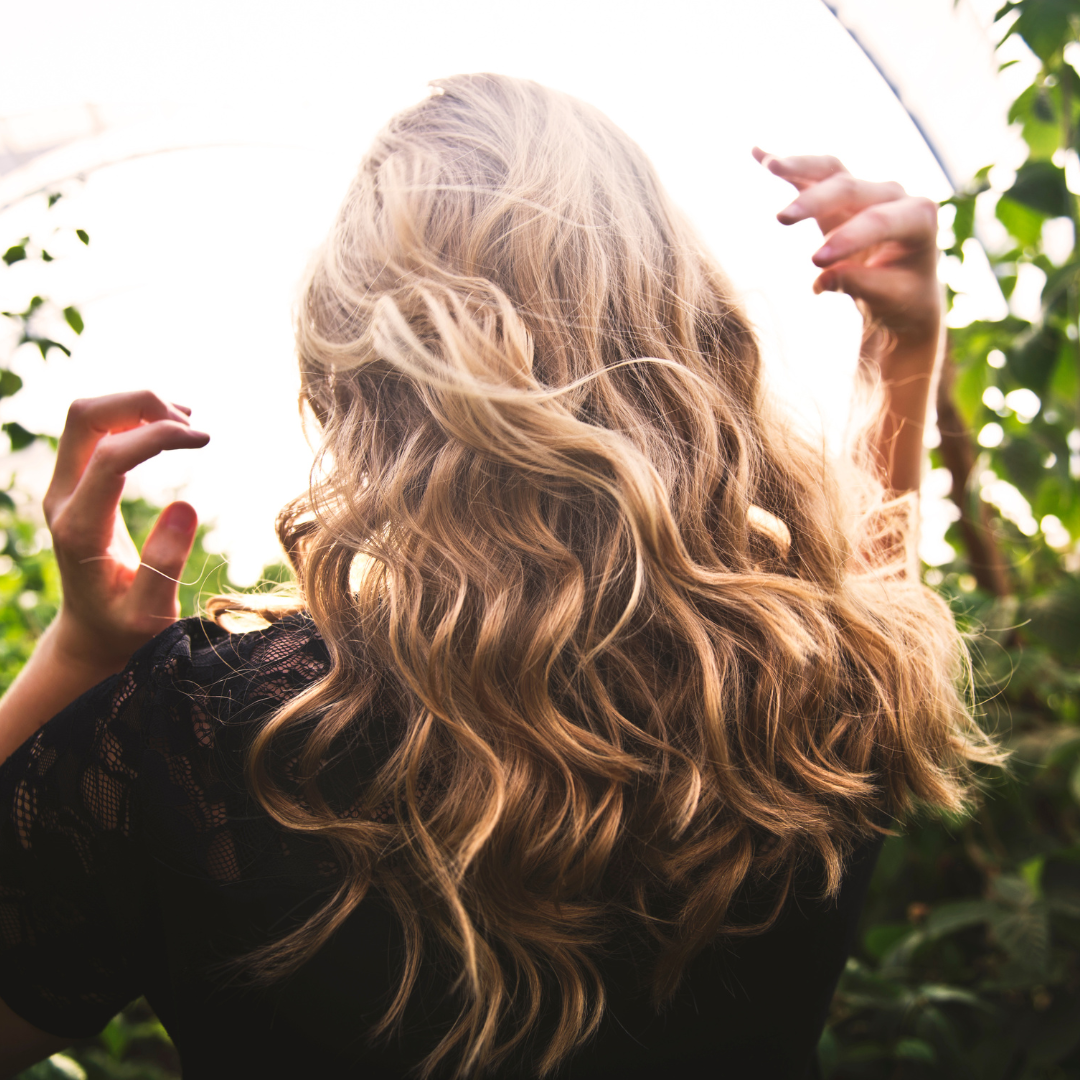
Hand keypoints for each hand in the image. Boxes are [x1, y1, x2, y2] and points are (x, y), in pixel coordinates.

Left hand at [42, 391, 209, 673]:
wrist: (91, 632)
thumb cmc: (125, 628)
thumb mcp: (150, 612)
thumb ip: (164, 564)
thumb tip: (186, 506)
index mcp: (80, 529)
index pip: (109, 456)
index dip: (157, 435)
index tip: (204, 439)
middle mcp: (62, 499)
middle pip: (85, 418)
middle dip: (140, 404)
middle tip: (192, 424)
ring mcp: (64, 488)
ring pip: (88, 416)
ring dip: (137, 406)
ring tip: (188, 424)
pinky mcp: (76, 483)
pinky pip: (97, 430)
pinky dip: (133, 417)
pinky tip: (170, 428)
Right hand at [753, 148, 940, 354]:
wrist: (902, 289)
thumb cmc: (900, 296)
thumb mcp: (889, 298)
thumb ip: (860, 284)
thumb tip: (822, 279)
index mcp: (918, 218)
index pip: (879, 220)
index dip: (847, 237)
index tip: (815, 262)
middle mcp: (894, 195)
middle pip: (850, 189)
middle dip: (816, 201)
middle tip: (782, 219)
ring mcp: (866, 190)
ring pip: (832, 171)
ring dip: (800, 166)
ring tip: (771, 167)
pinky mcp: (841, 194)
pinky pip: (814, 174)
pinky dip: (789, 166)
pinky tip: (758, 154)